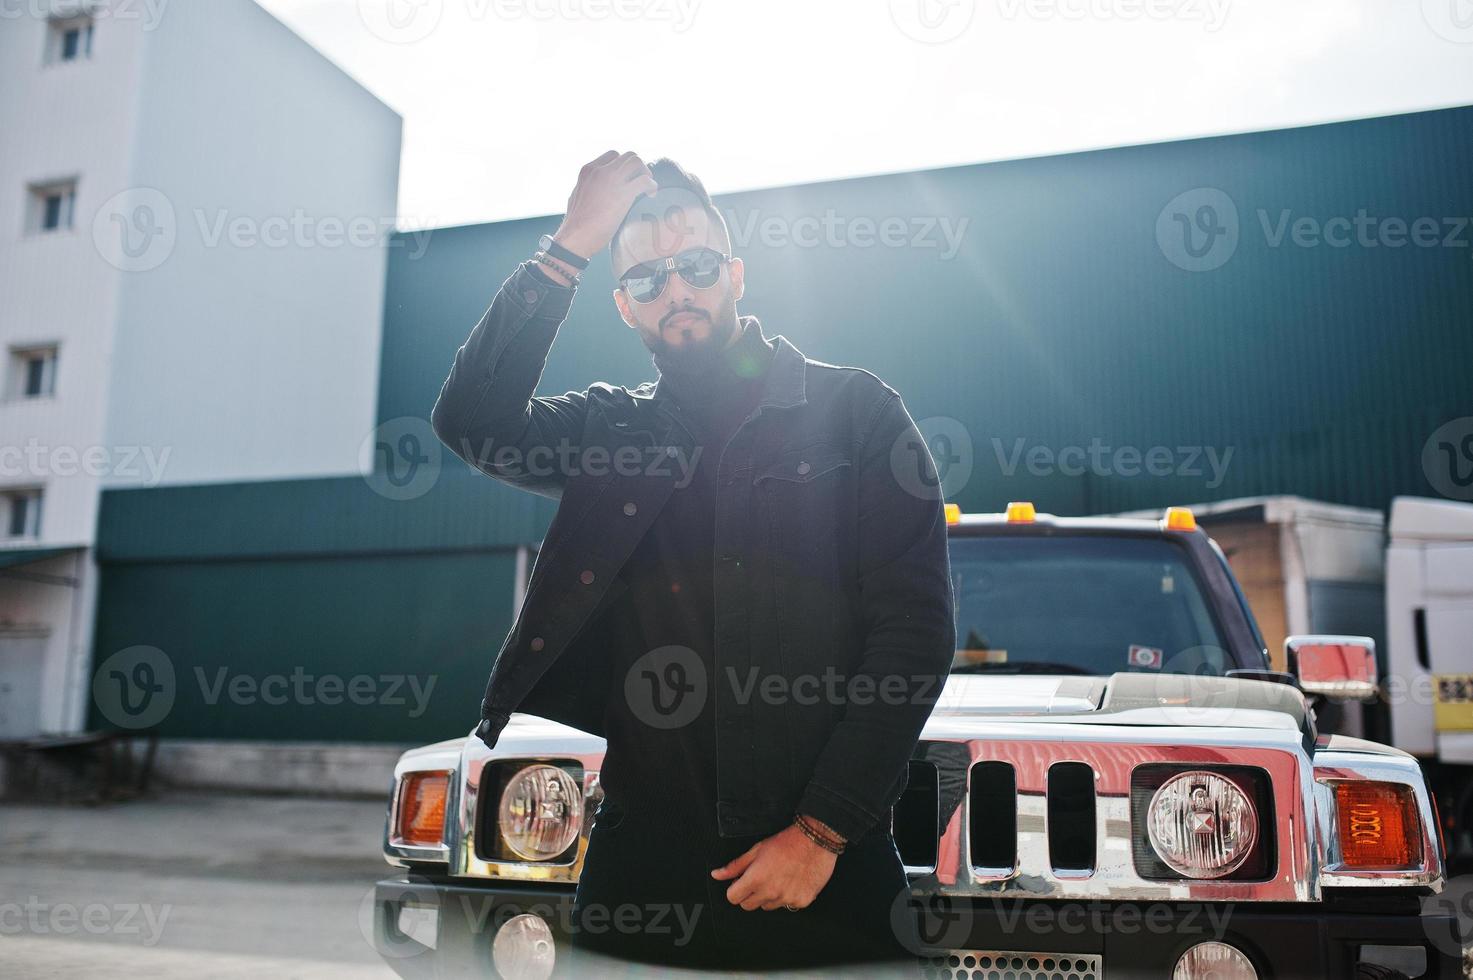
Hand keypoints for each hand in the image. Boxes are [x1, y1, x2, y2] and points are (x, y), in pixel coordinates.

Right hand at [553, 151, 658, 259]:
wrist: (575, 237)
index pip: (613, 155)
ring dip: (646, 173)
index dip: (624, 165)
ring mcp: (612, 181)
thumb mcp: (577, 195)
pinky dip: (652, 186)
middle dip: (638, 167)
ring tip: (647, 187)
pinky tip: (651, 195)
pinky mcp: (624, 194)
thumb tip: (594, 189)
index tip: (628, 177)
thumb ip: (588, 187)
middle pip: (628, 156)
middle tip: (641, 182)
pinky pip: (645, 180)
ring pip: (637, 162)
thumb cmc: (575, 223)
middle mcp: (600, 171)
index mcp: (588, 170)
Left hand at [710, 822, 837, 910]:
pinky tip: (792, 881)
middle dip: (749, 894)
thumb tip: (717, 874)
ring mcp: (786, 899)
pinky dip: (787, 897)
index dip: (735, 889)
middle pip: (748, 906)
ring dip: (769, 897)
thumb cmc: (786, 842)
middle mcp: (770, 892)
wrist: (815, 840)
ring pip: (767, 907)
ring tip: (778, 878)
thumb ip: (735, 866)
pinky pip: (787, 906)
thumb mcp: (756, 850)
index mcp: (755, 879)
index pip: (733, 898)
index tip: (741, 882)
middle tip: (760, 879)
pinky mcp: (801, 902)